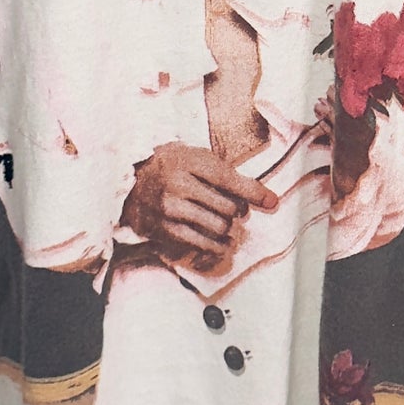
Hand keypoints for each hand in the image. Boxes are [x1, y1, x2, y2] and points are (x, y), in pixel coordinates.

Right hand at [120, 143, 279, 271]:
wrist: (131, 181)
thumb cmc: (172, 166)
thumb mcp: (197, 158)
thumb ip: (228, 174)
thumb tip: (267, 199)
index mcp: (188, 162)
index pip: (228, 179)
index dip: (253, 192)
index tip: (272, 202)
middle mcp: (178, 185)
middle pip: (226, 206)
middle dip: (238, 211)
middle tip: (236, 211)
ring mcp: (169, 209)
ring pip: (217, 226)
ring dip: (228, 229)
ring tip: (227, 226)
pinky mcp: (164, 229)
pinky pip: (201, 243)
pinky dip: (217, 246)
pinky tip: (222, 244)